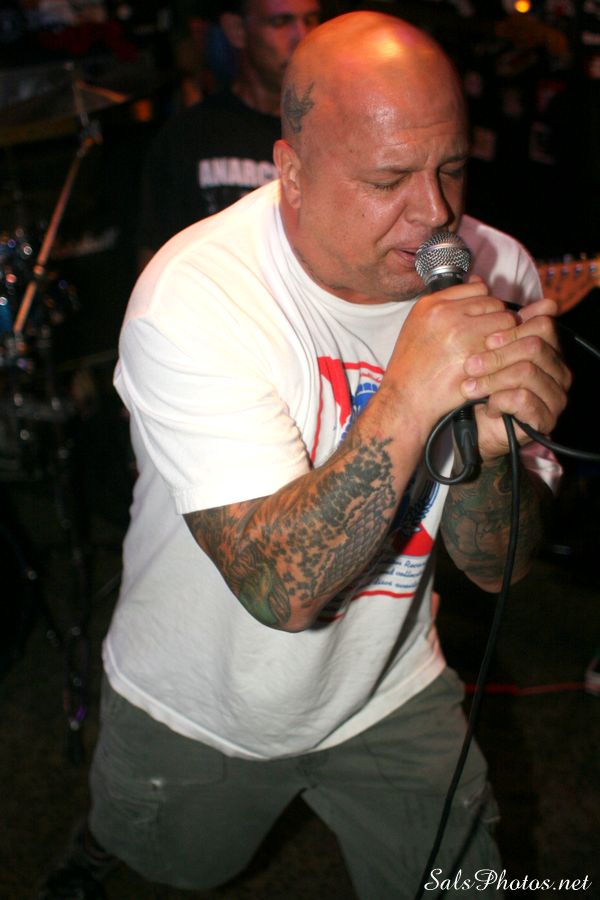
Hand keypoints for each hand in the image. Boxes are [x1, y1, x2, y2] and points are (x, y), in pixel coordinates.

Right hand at [386, 279, 516, 439]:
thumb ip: (446, 304)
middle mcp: (446, 314)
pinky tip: (495, 364)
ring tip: (493, 351)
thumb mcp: (418, 325)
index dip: (484, 304)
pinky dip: (505, 355)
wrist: (405, 399)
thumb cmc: (412, 366)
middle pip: (495, 303)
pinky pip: (506, 346)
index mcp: (432, 304)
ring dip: (504, 337)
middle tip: (490, 338)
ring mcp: (462, 335)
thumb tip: (479, 282)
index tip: (482, 319)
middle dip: (497, 320)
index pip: (478, 288)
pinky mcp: (475, 357)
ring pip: (505, 322)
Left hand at [460, 298, 571, 459]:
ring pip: (527, 371)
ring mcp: (555, 394)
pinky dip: (499, 400)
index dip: (512, 330)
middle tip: (470, 366)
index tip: (484, 340)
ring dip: (493, 378)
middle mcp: (557, 369)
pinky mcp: (546, 417)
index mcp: (547, 348)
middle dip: (498, 355)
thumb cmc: (480, 388)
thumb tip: (482, 281)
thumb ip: (484, 320)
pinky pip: (523, 399)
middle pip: (535, 345)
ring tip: (470, 387)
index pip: (542, 324)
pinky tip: (487, 405)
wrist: (477, 431)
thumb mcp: (479, 351)